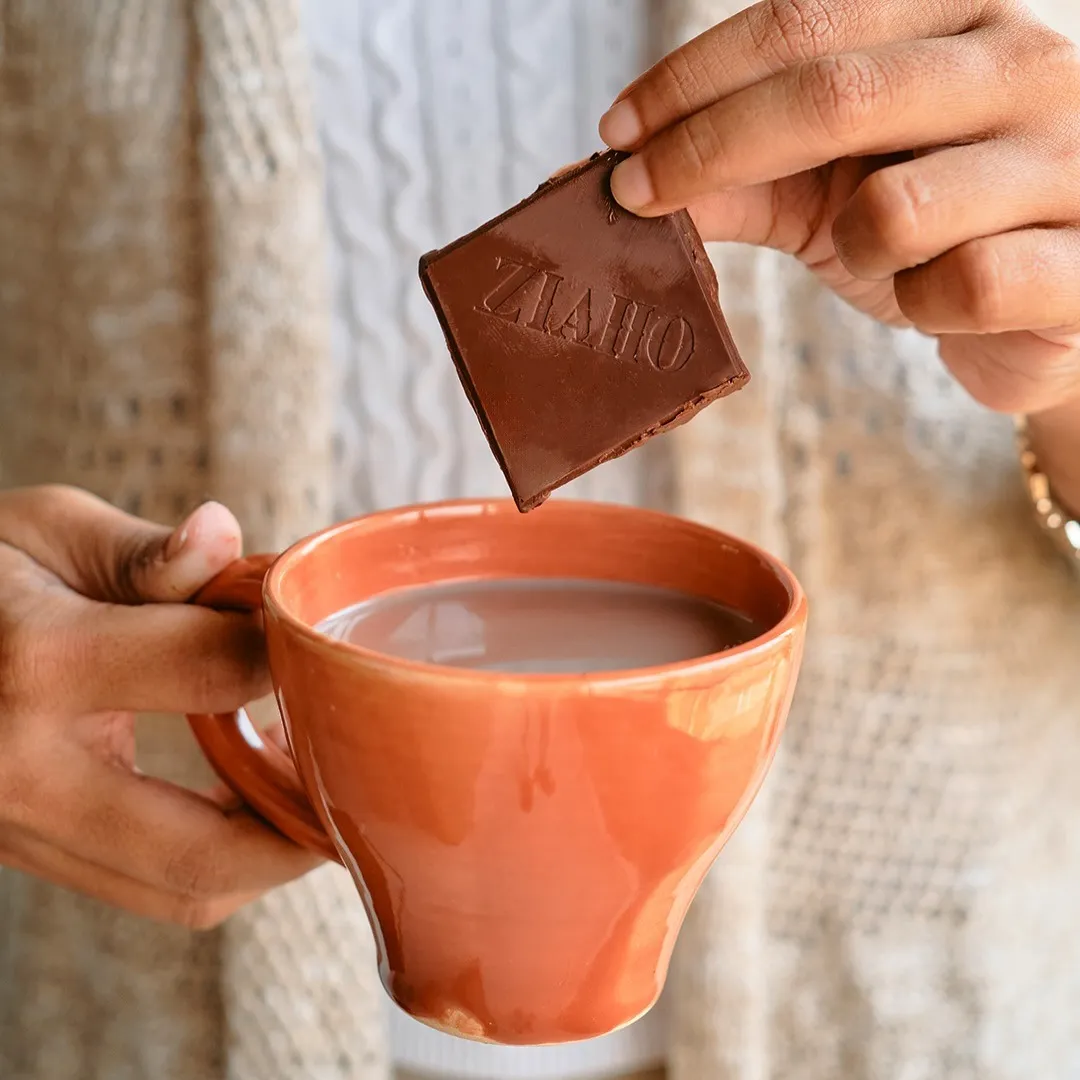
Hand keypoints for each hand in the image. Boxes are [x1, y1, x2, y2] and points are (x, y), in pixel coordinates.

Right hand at [0, 486, 321, 926]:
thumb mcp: (40, 527)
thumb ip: (142, 551)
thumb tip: (227, 538)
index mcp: (35, 659)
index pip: (213, 670)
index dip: (292, 653)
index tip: (331, 640)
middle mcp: (21, 767)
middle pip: (207, 851)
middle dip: (305, 826)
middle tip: (360, 777)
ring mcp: (17, 827)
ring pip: (180, 889)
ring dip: (269, 856)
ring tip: (317, 788)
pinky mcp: (24, 849)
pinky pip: (144, 881)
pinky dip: (217, 853)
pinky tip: (253, 797)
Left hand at [600, 0, 1079, 513]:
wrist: (1047, 304)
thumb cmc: (933, 226)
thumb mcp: (829, 186)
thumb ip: (744, 174)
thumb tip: (629, 177)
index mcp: (956, 13)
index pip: (803, 19)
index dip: (694, 80)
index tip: (618, 135)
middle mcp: (1023, 62)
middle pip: (835, 92)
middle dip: (712, 148)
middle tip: (638, 195)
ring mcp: (1069, 157)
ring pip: (898, 206)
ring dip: (851, 245)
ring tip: (872, 251)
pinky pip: (968, 285)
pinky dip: (924, 303)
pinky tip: (936, 296)